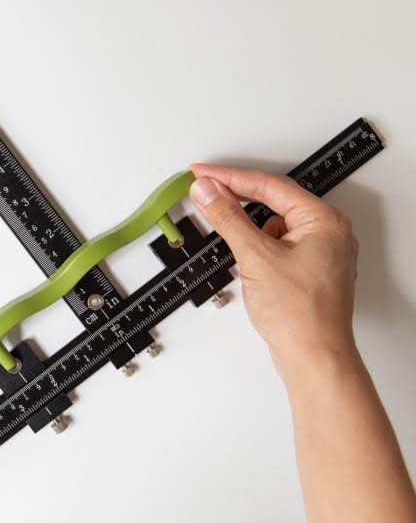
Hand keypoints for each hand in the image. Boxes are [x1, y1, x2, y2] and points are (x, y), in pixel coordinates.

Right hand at [188, 164, 358, 377]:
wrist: (313, 356)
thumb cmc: (301, 314)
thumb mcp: (255, 256)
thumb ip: (228, 218)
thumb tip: (209, 192)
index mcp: (323, 220)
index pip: (269, 186)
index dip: (230, 178)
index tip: (203, 174)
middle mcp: (327, 233)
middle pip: (273, 202)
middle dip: (238, 198)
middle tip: (206, 191)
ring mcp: (319, 253)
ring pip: (273, 226)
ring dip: (247, 227)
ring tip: (225, 230)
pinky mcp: (307, 271)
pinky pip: (277, 246)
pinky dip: (257, 247)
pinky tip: (245, 259)